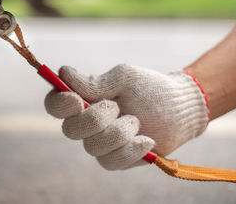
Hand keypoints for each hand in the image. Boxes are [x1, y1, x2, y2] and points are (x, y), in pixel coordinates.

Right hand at [44, 64, 208, 169]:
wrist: (180, 110)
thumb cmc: (150, 89)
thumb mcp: (124, 79)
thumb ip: (94, 82)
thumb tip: (62, 73)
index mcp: (83, 99)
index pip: (55, 104)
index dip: (59, 105)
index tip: (77, 99)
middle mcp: (86, 123)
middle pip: (70, 130)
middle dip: (97, 120)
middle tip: (118, 107)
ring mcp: (100, 142)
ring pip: (92, 147)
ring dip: (119, 133)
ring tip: (137, 122)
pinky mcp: (116, 159)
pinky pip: (111, 162)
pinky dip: (131, 150)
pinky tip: (146, 140)